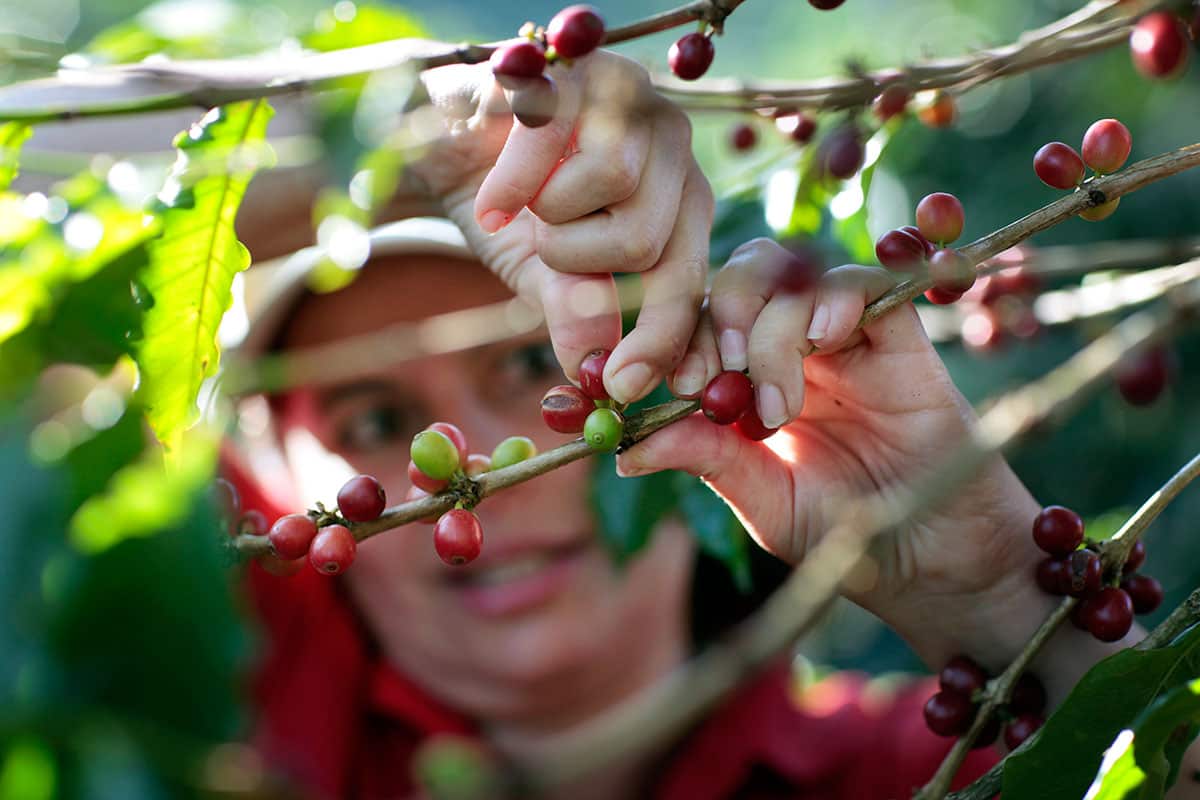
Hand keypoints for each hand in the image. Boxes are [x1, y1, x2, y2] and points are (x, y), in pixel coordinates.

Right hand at [411, 49, 711, 403]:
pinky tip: (491, 198)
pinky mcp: (581, 68)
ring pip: (615, 187)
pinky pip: (559, 146)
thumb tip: (598, 379)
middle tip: (541, 246)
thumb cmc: (509, 207)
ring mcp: (633, 97)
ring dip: (548, 217)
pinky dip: (511, 188)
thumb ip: (579, 316)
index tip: (619, 387)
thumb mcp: (544, 274)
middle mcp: (672, 146)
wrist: (442, 137)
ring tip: (523, 204)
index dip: (659, 339)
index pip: (688, 281)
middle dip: (578, 264)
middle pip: (651, 243)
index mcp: (679, 202)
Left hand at [616, 238, 1054, 666]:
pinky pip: (863, 281)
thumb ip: (704, 461)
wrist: (931, 556)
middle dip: (715, 319)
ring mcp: (843, 337)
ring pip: (791, 276)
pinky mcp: (898, 333)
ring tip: (776, 407)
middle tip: (711, 378)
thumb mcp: (762, 500)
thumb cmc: (844, 534)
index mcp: (745, 381)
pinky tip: (825, 340)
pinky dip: (834, 298)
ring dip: (770, 328)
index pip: (699, 324)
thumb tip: (623, 452)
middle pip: (740, 281)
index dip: (671, 341)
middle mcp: (790, 347)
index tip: (656, 382)